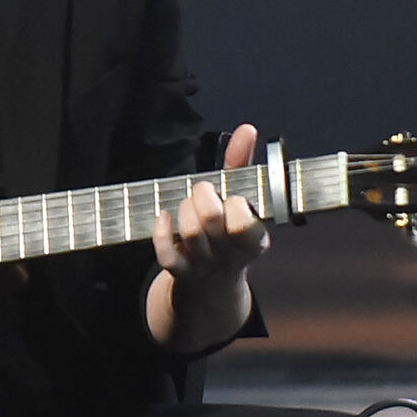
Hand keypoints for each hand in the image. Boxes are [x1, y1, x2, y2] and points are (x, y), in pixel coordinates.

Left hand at [147, 122, 268, 352]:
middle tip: (203, 193)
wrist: (214, 288)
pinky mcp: (182, 274)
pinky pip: (167, 256)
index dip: (235, 205)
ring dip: (184, 211)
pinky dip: (161, 232)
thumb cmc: (228, 233)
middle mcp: (232, 255)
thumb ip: (242, 165)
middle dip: (203, 197)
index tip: (233, 198)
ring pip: (190, 234)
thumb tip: (247, 128)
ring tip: (187, 205)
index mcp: (255, 239)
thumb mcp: (242, 203)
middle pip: (213, 220)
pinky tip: (163, 216)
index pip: (245, 223)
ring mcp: (206, 266)